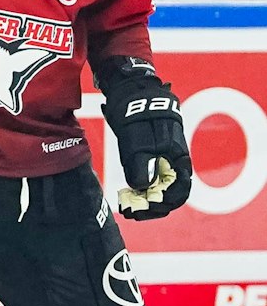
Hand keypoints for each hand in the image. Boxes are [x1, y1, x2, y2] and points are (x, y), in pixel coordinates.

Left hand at [97, 56, 191, 219]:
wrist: (133, 92)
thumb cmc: (136, 115)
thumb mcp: (136, 141)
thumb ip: (141, 164)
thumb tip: (143, 187)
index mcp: (178, 158)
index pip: (179, 192)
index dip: (161, 206)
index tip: (141, 212)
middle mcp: (175, 160)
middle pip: (170, 192)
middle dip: (152, 205)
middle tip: (130, 212)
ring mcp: (164, 157)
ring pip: (160, 185)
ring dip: (146, 198)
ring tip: (127, 204)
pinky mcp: (153, 153)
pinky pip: (152, 176)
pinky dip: (142, 186)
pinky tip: (127, 191)